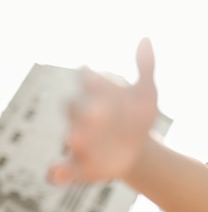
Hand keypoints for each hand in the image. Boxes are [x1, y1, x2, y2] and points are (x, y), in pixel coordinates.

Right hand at [48, 38, 157, 183]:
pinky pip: (62, 169)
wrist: (138, 149)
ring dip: (74, 137)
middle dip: (85, 110)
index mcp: (98, 95)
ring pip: (71, 136)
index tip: (97, 78)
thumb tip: (146, 38)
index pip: (90, 82)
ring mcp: (81, 140)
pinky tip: (55, 173)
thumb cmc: (136, 116)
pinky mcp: (80, 165)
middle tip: (98, 111)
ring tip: (75, 140)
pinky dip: (56, 172)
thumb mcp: (146, 94)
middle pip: (77, 109)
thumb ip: (145, 67)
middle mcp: (84, 116)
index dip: (93, 81)